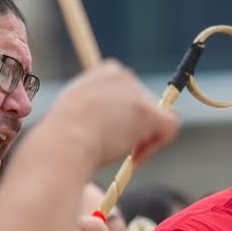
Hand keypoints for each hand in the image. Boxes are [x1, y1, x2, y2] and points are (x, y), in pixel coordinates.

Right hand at [51, 59, 180, 167]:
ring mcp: (136, 93)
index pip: (129, 92)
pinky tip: (135, 158)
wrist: (63, 141)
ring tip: (124, 154)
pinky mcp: (147, 112)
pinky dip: (156, 146)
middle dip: (136, 128)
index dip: (125, 116)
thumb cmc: (62, 135)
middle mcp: (124, 76)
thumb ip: (97, 110)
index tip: (112, 134)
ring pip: (157, 119)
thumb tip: (113, 124)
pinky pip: (169, 128)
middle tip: (120, 149)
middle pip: (146, 104)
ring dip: (144, 139)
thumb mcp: (76, 112)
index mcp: (106, 72)